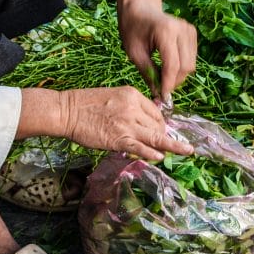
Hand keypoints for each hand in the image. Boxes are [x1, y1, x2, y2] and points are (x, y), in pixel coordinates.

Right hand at [60, 87, 193, 159]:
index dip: (161, 123)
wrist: (67, 111)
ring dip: (170, 146)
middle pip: (157, 124)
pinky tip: (161, 158)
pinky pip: (140, 148)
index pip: (155, 111)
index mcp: (133, 95)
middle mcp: (133, 109)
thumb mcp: (114, 96)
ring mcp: (127, 125)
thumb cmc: (86, 103)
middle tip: (170, 144)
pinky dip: (152, 153)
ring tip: (185, 152)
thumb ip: (131, 107)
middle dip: (165, 135)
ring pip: (155, 137)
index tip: (163, 130)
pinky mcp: (118, 139)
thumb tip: (145, 121)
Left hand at [117, 3, 196, 101]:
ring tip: (163, 78)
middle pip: (186, 66)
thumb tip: (158, 94)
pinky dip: (182, 67)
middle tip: (161, 89)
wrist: (140, 8)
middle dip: (174, 81)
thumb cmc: (133, 28)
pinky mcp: (192, 33)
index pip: (172, 64)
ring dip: (179, 75)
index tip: (162, 97)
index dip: (168, 83)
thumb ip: (148, 73)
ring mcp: (190, 30)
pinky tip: (169, 67)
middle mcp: (182, 29)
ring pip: (191, 64)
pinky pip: (192, 57)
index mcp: (166, 31)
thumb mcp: (134, 52)